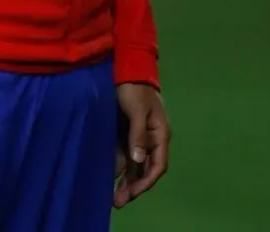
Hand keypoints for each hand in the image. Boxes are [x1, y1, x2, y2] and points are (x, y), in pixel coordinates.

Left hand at [114, 83, 170, 207]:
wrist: (126, 69)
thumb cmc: (135, 89)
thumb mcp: (137, 110)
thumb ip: (138, 134)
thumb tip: (138, 160)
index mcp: (160, 134)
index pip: (158, 165)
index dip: (146, 181)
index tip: (133, 193)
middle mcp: (151, 139)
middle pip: (145, 168)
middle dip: (134, 186)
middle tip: (118, 201)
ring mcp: (139, 137)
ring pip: (135, 165)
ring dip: (126, 180)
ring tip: (113, 196)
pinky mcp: (127, 133)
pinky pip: (125, 155)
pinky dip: (119, 167)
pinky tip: (109, 177)